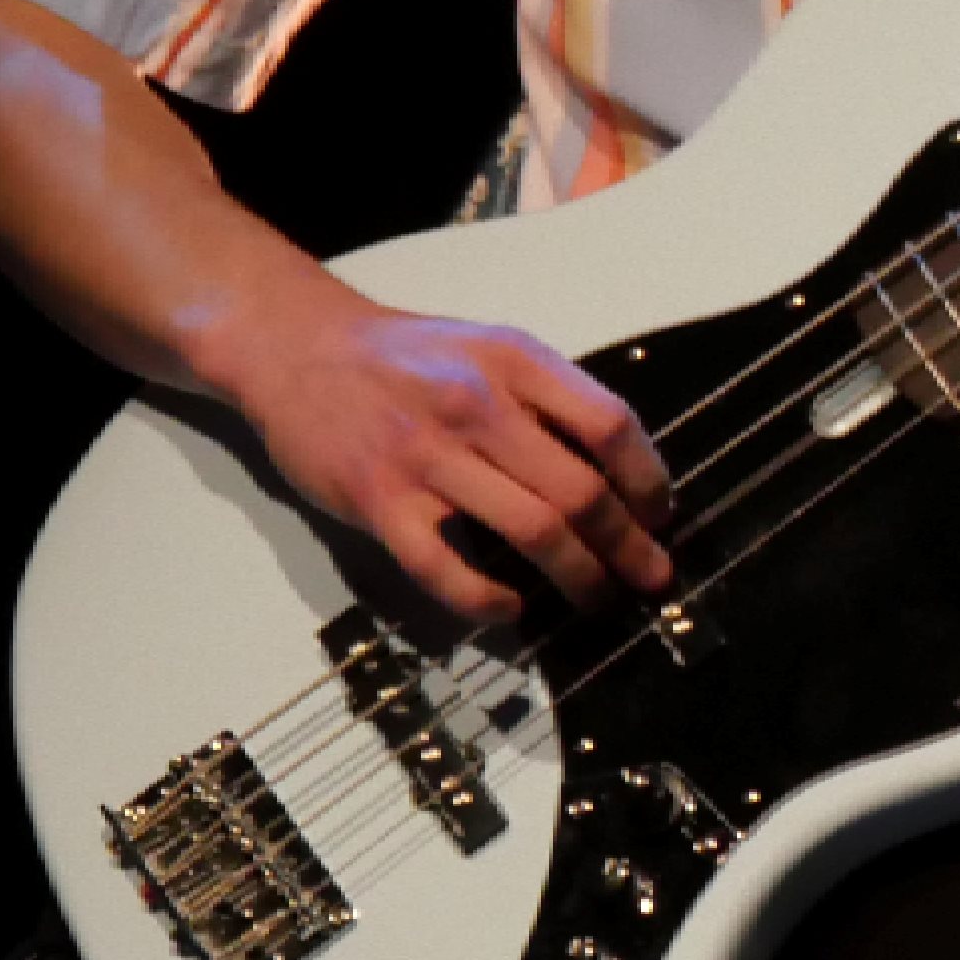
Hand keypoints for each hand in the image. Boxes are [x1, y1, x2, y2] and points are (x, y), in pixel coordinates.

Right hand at [207, 276, 671, 629]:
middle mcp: (478, 405)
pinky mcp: (378, 501)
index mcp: (517, 362)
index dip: (648, 479)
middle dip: (629, 547)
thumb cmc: (407, 356)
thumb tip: (619, 467)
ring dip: (580, 577)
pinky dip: (488, 601)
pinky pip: (446, 567)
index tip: (661, 516)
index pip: (611, 424)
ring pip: (531, 530)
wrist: (298, 348)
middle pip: (581, 490)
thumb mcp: (490, 349)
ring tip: (599, 600)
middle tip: (650, 578)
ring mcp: (426, 456)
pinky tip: (512, 611)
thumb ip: (548, 398)